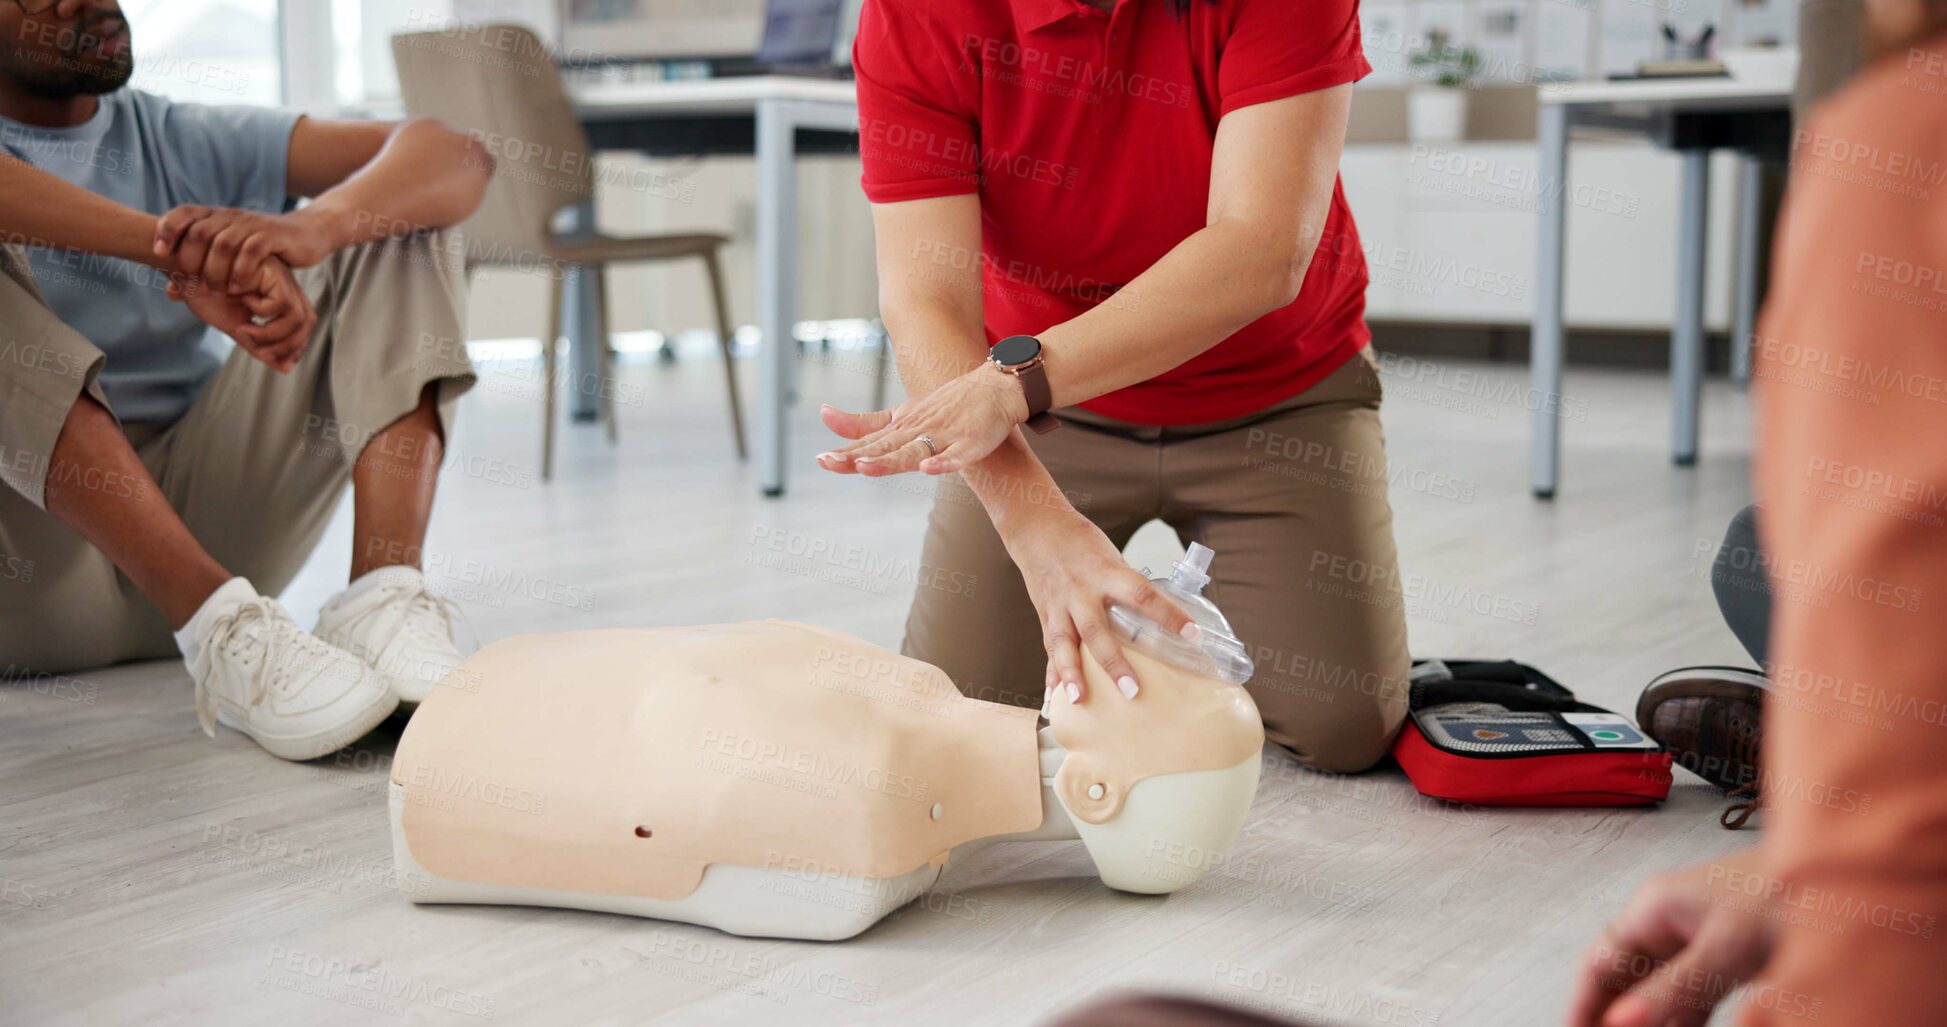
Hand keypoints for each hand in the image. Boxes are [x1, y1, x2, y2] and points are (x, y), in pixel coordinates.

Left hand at [154, 205, 339, 297]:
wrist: (307, 234)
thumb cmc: (264, 250)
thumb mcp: (230, 256)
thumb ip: (201, 270)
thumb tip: (172, 292)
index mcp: (217, 216)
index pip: (183, 213)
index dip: (166, 229)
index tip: (158, 252)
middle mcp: (231, 216)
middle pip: (199, 232)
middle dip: (191, 260)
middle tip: (193, 282)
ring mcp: (252, 225)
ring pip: (223, 244)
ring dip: (215, 271)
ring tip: (217, 291)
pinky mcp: (273, 236)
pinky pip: (251, 251)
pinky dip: (242, 271)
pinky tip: (240, 287)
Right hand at [168, 256, 317, 373]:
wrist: (184, 269)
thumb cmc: (207, 295)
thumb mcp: (237, 326)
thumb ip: (260, 346)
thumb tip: (286, 369)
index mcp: (279, 296)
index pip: (304, 325)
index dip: (296, 346)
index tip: (278, 361)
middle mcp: (284, 286)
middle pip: (308, 320)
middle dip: (289, 344)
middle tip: (262, 353)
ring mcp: (279, 277)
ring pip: (298, 316)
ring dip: (273, 333)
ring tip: (244, 331)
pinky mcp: (271, 270)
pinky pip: (281, 302)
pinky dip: (264, 312)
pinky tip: (243, 303)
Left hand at [816, 362, 1027, 476]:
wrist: (994, 388)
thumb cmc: (945, 407)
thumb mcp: (900, 414)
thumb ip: (864, 422)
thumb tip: (823, 413)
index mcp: (902, 426)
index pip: (869, 442)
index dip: (846, 452)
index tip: (822, 459)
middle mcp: (919, 429)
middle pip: (885, 446)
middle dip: (858, 456)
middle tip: (829, 461)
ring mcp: (944, 435)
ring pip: (914, 451)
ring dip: (891, 460)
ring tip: (866, 466)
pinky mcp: (970, 443)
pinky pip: (956, 456)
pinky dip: (943, 463)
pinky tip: (929, 469)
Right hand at [1006, 508, 1197, 704]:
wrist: (1036, 526)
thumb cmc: (1080, 541)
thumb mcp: (1111, 556)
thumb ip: (1127, 587)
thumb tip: (1157, 616)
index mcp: (1106, 572)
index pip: (1142, 594)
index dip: (1168, 613)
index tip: (1192, 634)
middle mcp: (1082, 591)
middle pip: (1097, 630)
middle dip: (1113, 663)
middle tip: (1131, 691)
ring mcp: (1060, 605)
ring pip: (1064, 643)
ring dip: (1072, 673)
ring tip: (1080, 699)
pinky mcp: (1045, 615)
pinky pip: (1049, 648)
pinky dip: (1051, 673)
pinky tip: (1054, 696)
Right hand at [1567, 849, 1773, 1026]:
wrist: (1852, 876)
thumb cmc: (1793, 891)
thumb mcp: (1728, 946)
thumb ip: (1675, 988)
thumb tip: (1622, 1023)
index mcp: (1657, 907)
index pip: (1602, 962)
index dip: (1584, 1003)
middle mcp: (1671, 922)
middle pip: (1625, 978)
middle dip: (1612, 1015)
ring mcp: (1700, 940)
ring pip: (1657, 992)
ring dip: (1647, 1022)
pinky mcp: (1729, 958)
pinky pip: (1691, 998)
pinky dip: (1682, 1022)